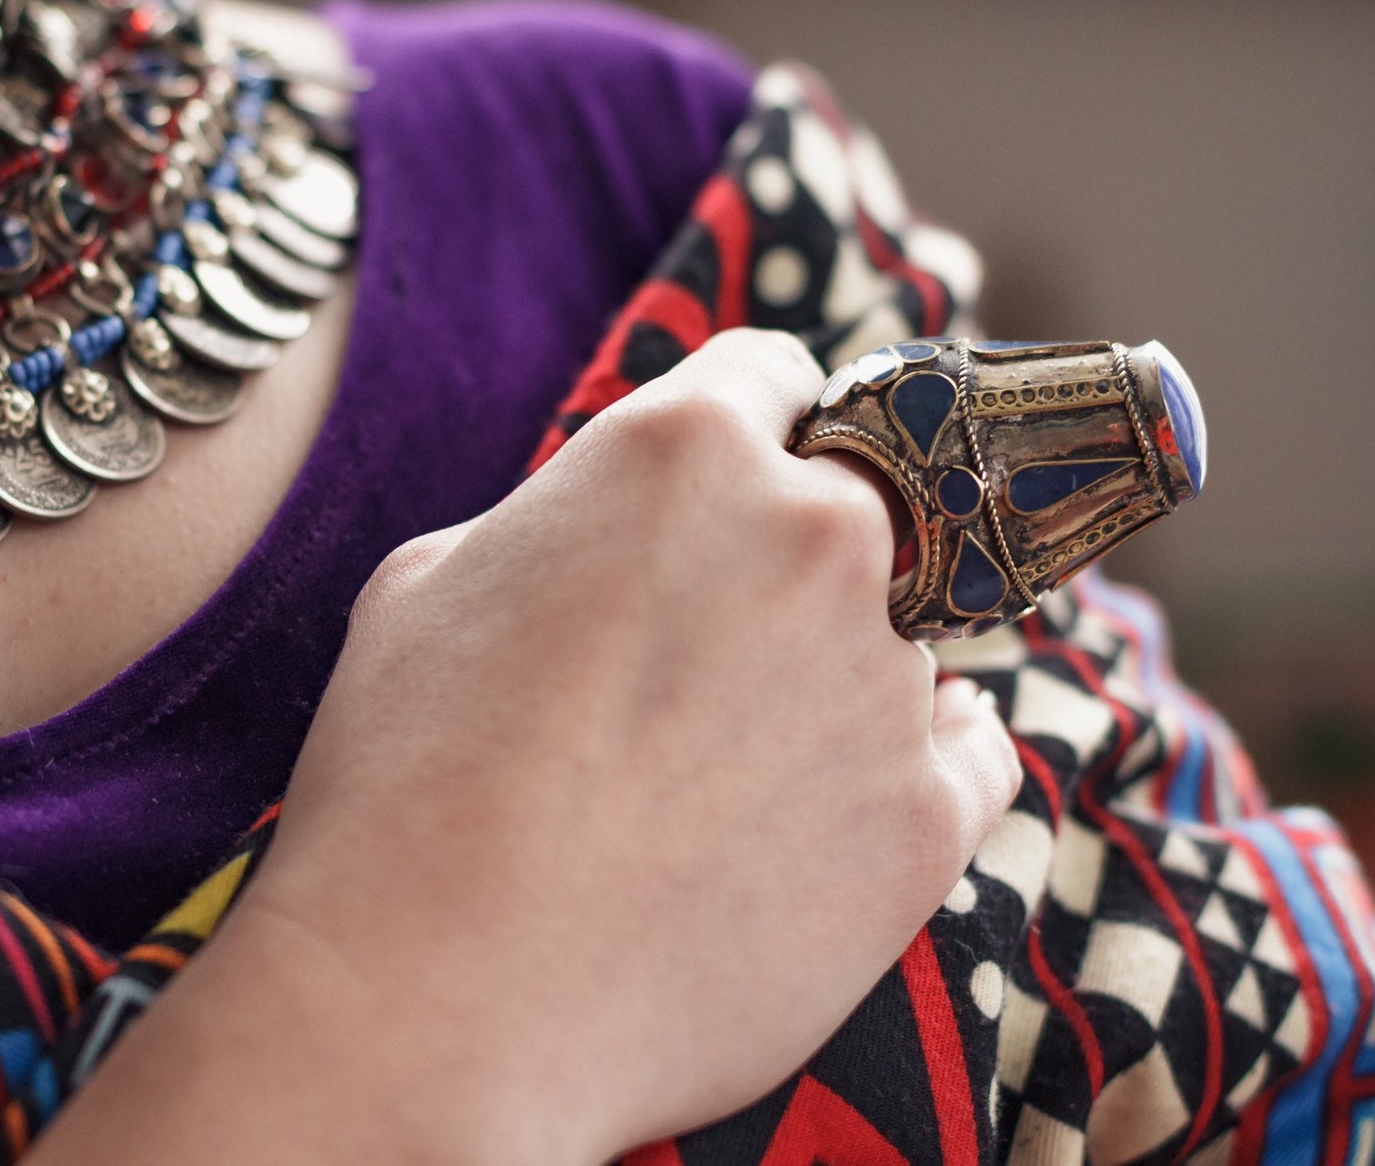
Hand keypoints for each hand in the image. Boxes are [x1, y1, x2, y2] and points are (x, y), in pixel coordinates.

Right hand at [30, 329, 1018, 1165]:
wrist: (438, 999)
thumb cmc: (407, 781)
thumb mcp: (431, 581)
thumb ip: (563, 516)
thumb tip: (618, 534)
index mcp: (686, 449)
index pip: (770, 374)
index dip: (740, 429)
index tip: (728, 487)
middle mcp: (817, 536)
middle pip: (854, 506)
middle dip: (790, 558)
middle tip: (710, 652)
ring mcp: (886, 678)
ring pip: (906, 635)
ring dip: (840, 675)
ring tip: (730, 773)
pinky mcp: (928, 818)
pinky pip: (968, 754)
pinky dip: (910, 769)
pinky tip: (819, 814)